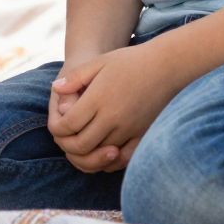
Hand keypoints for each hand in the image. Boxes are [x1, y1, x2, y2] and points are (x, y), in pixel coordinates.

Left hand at [48, 45, 179, 163]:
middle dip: (69, 145)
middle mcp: (113, 117)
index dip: (58, 129)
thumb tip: (56, 90)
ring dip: (87, 155)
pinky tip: (104, 153)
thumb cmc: (131, 61)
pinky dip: (109, 161)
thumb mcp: (99, 62)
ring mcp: (129, 129)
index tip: (59, 124)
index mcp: (98, 98)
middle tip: (68, 139)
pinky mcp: (142, 135)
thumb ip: (76, 78)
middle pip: (81, 145)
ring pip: (100, 155)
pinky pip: (122, 159)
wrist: (167, 66)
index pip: (68, 125)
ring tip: (83, 146)